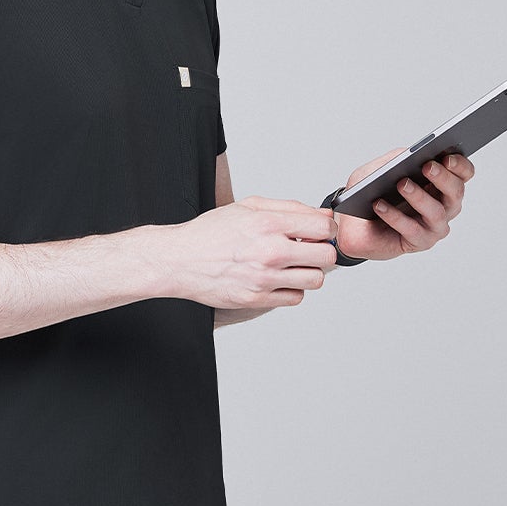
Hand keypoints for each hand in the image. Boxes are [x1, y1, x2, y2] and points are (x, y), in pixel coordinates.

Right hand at [168, 195, 339, 309]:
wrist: (180, 260)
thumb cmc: (210, 232)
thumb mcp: (248, 206)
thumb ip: (287, 207)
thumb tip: (320, 215)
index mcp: (268, 223)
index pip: (323, 227)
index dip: (326, 228)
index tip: (318, 231)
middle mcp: (269, 251)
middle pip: (326, 256)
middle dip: (321, 250)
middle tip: (308, 249)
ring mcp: (264, 278)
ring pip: (315, 279)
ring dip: (308, 271)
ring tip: (291, 265)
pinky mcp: (257, 299)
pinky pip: (295, 298)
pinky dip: (291, 289)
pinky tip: (277, 279)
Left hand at [331, 148, 474, 261]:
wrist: (353, 225)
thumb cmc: (371, 193)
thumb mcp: (380, 169)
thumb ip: (396, 159)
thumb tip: (410, 153)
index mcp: (442, 184)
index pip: (464, 173)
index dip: (460, 165)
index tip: (447, 157)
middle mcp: (445, 206)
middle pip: (455, 192)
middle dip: (443, 178)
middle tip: (427, 166)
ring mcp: (434, 226)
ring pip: (435, 212)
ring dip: (418, 196)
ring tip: (401, 184)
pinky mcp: (419, 242)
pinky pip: (411, 229)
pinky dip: (395, 216)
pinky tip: (380, 205)